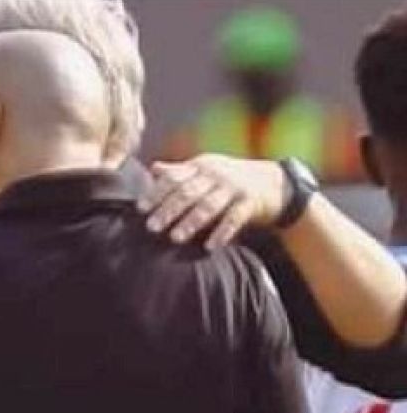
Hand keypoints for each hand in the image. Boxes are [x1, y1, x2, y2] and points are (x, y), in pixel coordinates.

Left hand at [141, 155, 286, 250]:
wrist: (273, 182)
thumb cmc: (228, 180)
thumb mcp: (205, 170)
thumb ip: (180, 172)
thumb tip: (153, 168)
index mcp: (201, 166)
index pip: (175, 178)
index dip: (156, 192)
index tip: (140, 208)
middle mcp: (216, 174)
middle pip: (188, 192)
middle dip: (169, 209)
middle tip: (152, 227)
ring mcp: (234, 187)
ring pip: (209, 205)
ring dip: (191, 222)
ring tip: (175, 237)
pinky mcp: (250, 202)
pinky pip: (234, 218)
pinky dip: (222, 232)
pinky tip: (210, 246)